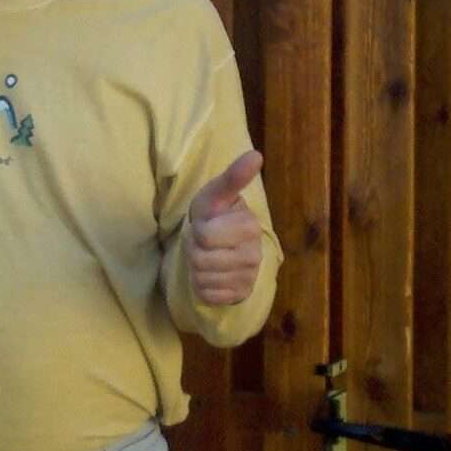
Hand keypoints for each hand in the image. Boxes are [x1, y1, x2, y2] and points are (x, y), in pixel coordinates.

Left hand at [184, 151, 264, 306]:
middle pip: (199, 258)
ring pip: (201, 278)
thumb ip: (233, 177)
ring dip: (196, 268)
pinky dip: (201, 286)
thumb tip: (256, 154)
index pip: (204, 235)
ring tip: (208, 256)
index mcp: (250, 226)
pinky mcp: (238, 296)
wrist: (223, 247)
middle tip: (204, 242)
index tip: (208, 223)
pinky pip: (206, 295)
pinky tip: (212, 275)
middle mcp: (254, 254)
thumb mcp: (216, 194)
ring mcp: (248, 278)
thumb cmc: (216, 215)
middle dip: (194, 249)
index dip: (197, 230)